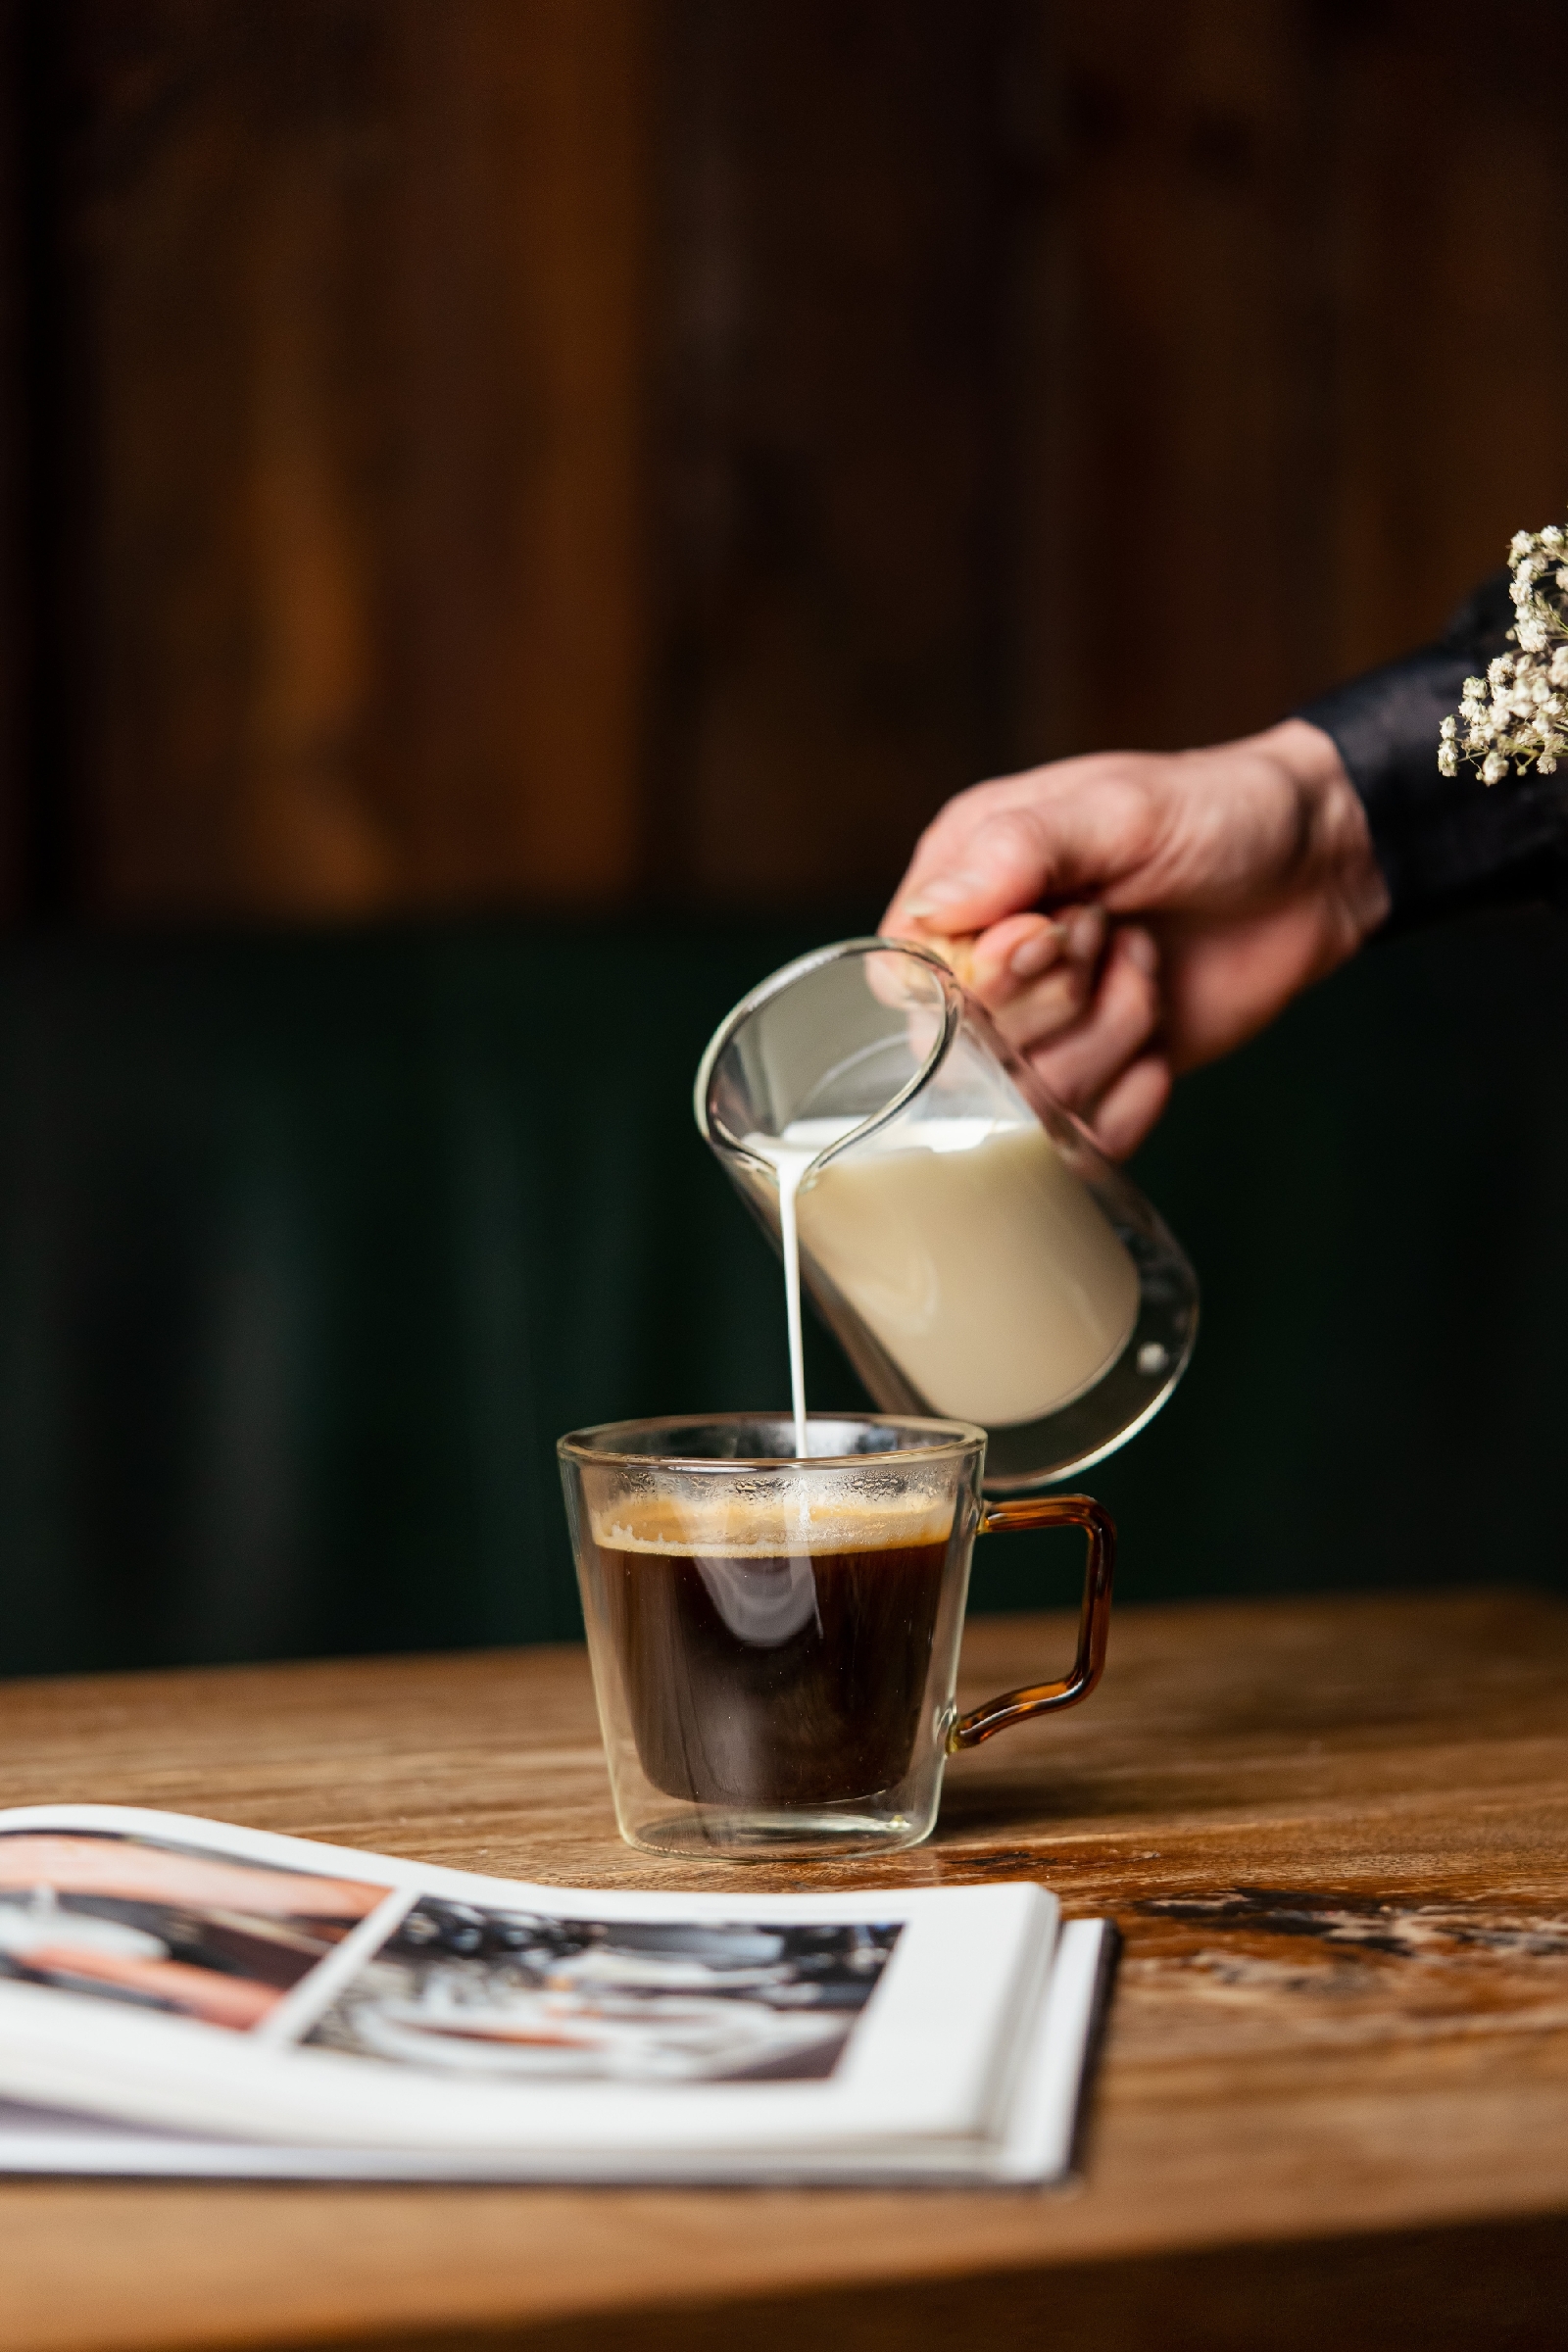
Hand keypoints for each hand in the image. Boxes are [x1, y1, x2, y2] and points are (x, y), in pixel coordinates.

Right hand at [880, 719, 1389, 1156]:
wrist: (1317, 866)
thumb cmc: (1214, 812)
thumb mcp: (1118, 809)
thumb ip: (1020, 851)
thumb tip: (930, 913)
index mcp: (965, 882)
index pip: (910, 977)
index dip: (981, 976)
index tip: (1056, 929)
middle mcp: (986, 965)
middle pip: (967, 1050)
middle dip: (1059, 1000)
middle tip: (1116, 932)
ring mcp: (1041, 1032)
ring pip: (1027, 1101)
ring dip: (1108, 1036)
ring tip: (1147, 966)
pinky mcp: (1099, 1082)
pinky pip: (1082, 1141)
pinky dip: (1132, 1099)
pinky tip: (1161, 1039)